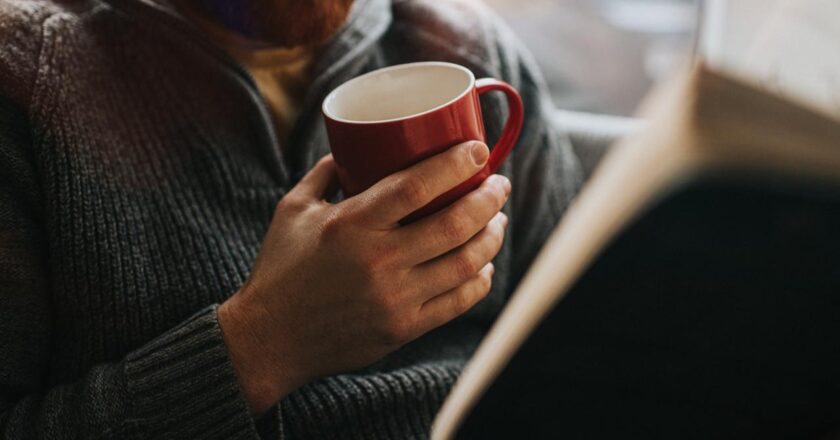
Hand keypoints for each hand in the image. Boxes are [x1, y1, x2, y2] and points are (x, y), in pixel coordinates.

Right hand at [218, 141, 510, 413]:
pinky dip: (480, 279)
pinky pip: (458, 302)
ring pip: (465, 263)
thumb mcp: (293, 208)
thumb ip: (327, 172)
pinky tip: (483, 264)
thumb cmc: (281, 268)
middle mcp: (377, 262)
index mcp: (350, 225)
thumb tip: (358, 142)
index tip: (478, 151)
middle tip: (500, 185)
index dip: (456, 164)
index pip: (416, 186)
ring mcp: (394, 299)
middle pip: (454, 223)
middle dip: (489, 199)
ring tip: (498, 220)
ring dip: (492, 237)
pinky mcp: (403, 329)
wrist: (269, 340)